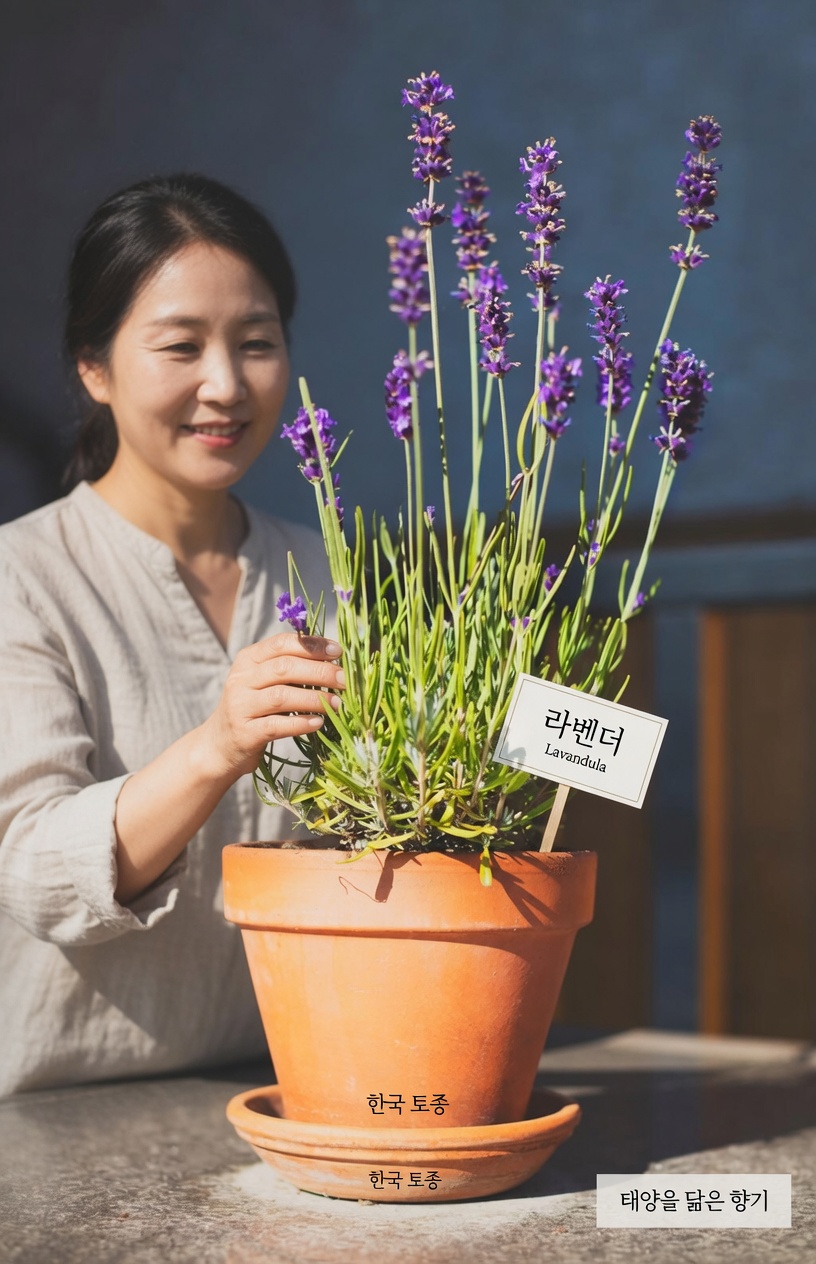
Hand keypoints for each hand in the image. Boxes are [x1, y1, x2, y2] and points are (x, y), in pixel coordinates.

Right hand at [202, 633, 344, 778]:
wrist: (220, 745)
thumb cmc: (254, 708)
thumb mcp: (264, 681)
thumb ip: (290, 668)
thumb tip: (334, 661)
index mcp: (248, 659)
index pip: (282, 643)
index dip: (312, 645)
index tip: (338, 652)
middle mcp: (241, 679)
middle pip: (284, 668)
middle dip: (319, 672)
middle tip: (344, 680)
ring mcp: (241, 706)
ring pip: (281, 696)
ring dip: (314, 699)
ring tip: (337, 703)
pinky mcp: (245, 732)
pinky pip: (277, 725)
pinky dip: (301, 723)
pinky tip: (318, 723)